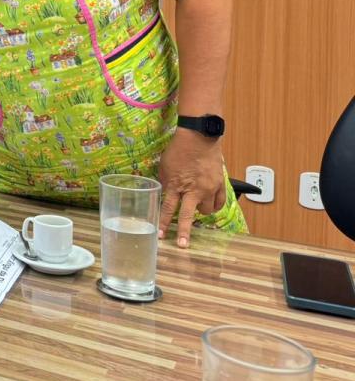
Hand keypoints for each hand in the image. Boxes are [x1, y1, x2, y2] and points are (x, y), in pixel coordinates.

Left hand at [158, 128, 226, 247]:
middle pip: (187, 216)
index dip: (163, 223)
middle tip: (183, 244)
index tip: (160, 235)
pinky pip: (219, 202)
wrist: (199, 136)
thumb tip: (166, 193)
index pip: (167, 209)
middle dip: (184, 232)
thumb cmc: (178, 150)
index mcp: (176, 185)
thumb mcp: (164, 167)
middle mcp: (193, 190)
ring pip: (206, 210)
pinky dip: (214, 205)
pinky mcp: (220, 184)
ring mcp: (208, 188)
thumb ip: (166, 183)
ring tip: (195, 205)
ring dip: (200, 210)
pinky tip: (209, 204)